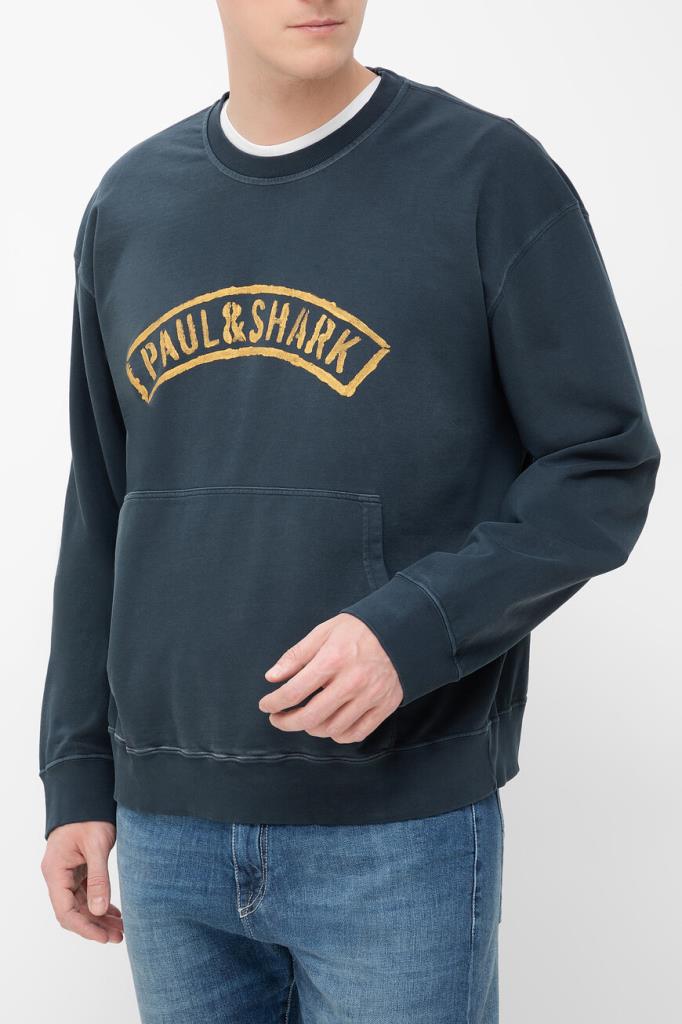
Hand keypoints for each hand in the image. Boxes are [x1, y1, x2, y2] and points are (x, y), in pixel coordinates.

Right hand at [41, 821, 123, 943]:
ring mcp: (67, 872)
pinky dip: (99, 903)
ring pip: (81, 904)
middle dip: (95, 926)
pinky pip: (86, 893)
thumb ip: (98, 879)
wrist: (87, 795)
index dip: (85, 928)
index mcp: (56, 871)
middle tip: (119, 936)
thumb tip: (98, 911)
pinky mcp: (77, 868)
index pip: (66, 911)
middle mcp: (58, 875)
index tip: (104, 937)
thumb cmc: (89, 816)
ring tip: (121, 928)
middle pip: (74, 911)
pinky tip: (114, 912)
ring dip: (99, 917)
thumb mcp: (96, 846)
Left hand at [259, 613, 402, 742]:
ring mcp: (370, 697)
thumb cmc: (358, 630)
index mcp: (333, 660)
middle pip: (310, 717)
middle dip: (287, 723)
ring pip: (332, 730)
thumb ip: (296, 656)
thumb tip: (272, 677)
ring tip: (305, 718)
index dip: (273, 702)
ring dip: (312, 729)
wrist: (401, 631)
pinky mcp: (384, 707)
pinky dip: (338, 735)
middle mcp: (351, 682)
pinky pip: (356, 733)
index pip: (294, 692)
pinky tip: (330, 724)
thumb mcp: (323, 632)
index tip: (266, 705)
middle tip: (278, 719)